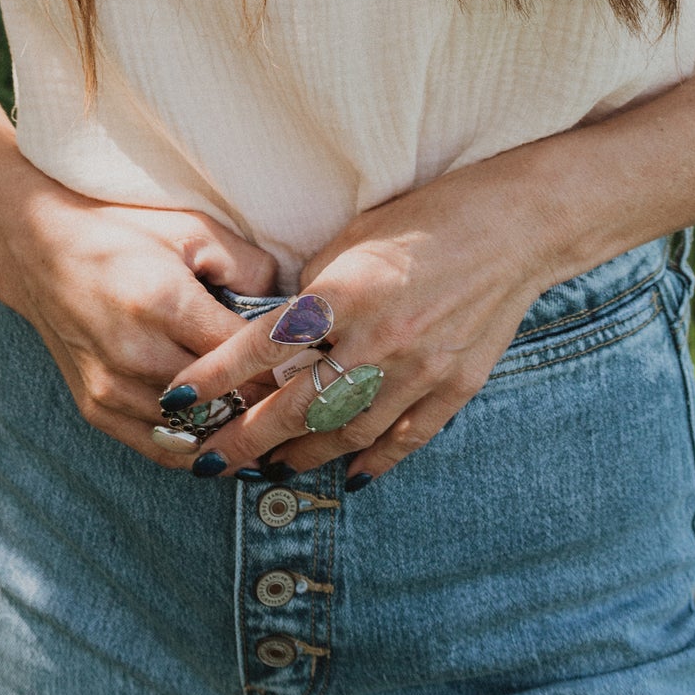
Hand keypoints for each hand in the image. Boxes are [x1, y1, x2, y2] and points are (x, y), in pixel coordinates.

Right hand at [6, 179, 278, 464]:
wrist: (39, 249)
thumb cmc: (122, 231)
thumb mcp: (190, 229)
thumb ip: (247, 265)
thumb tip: (290, 307)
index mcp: (163, 302)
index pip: (243, 354)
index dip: (284, 362)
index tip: (316, 365)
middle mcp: (135, 354)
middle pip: (224, 400)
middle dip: (267, 401)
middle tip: (303, 399)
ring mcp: (111, 389)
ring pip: (196, 435)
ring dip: (234, 430)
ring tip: (270, 422)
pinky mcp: (96, 409)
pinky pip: (159, 448)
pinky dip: (196, 447)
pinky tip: (224, 437)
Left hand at [158, 151, 556, 486]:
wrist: (515, 226)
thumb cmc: (427, 218)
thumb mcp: (356, 236)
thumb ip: (315, 287)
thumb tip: (281, 329)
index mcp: (347, 291)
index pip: (263, 346)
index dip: (216, 377)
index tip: (180, 399)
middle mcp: (379, 339)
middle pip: (297, 406)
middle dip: (246, 438)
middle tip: (209, 460)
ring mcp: (420, 370)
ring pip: (346, 434)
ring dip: (303, 457)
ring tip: (271, 468)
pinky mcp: (455, 388)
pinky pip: (404, 441)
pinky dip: (372, 463)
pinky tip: (348, 476)